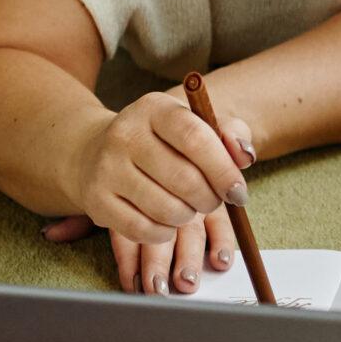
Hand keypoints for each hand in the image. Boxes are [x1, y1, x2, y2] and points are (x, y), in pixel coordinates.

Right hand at [59, 90, 254, 294]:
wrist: (95, 151)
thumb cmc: (162, 142)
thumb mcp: (195, 125)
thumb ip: (229, 134)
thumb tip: (245, 156)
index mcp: (155, 108)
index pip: (196, 138)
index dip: (224, 170)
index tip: (238, 191)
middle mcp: (125, 134)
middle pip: (184, 179)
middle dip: (210, 199)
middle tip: (214, 201)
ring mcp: (106, 168)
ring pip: (166, 209)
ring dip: (188, 217)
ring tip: (189, 209)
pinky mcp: (95, 200)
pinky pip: (143, 230)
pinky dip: (164, 233)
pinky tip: (167, 222)